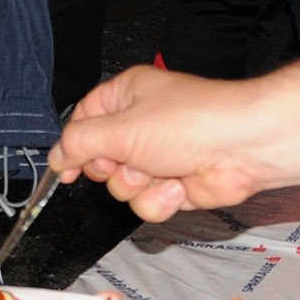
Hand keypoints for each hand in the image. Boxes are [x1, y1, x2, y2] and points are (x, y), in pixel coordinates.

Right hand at [57, 65, 276, 220]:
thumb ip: (79, 142)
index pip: (83, 121)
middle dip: (112, 168)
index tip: (66, 169)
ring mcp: (159, 156)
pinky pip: (147, 203)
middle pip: (99, 160)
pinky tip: (179, 185)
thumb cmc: (192, 122)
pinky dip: (161, 198)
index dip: (73, 147)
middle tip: (128, 159)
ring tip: (161, 170)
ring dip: (139, 185)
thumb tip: (56, 156)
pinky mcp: (174, 184)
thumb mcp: (121, 128)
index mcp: (126, 96)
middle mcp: (141, 125)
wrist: (243, 147)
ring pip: (122, 187)